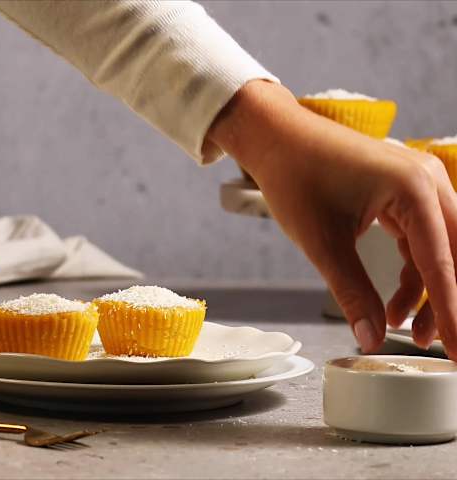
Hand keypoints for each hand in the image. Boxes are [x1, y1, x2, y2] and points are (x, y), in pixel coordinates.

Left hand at [208, 80, 456, 358]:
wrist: (277, 139)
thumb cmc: (295, 179)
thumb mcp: (323, 243)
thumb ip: (352, 293)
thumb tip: (371, 339)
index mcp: (414, 189)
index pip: (442, 264)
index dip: (450, 314)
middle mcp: (427, 181)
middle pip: (453, 254)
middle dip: (445, 303)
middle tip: (437, 345)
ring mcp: (418, 183)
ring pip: (439, 249)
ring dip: (427, 291)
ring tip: (403, 327)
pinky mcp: (403, 190)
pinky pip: (420, 238)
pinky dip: (412, 271)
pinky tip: (396, 302)